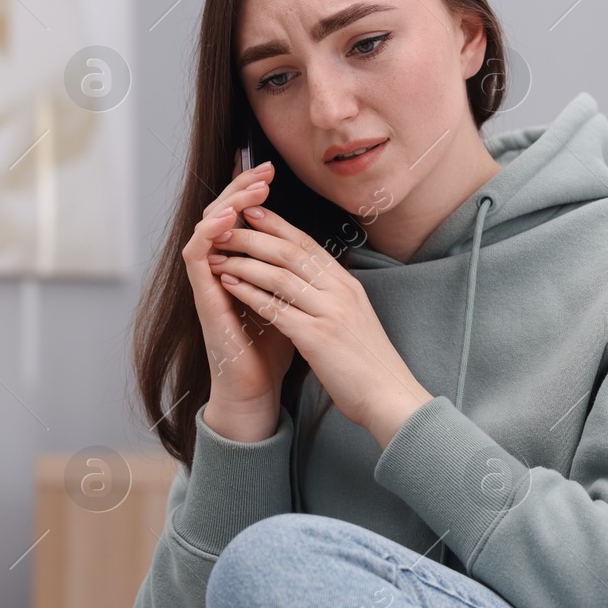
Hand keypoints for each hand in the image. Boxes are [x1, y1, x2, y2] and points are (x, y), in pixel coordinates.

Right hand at [181, 159, 295, 441]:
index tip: (273, 170)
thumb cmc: (273, 346)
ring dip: (227, 204)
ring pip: (206, 228)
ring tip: (249, 188)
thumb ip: (293, 269)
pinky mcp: (203, 297)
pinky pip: (196, 256)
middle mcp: (221, 267)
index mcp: (242, 264)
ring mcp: (209, 281)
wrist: (258, 387)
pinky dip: (209, 234)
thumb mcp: (291, 296)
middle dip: (241, 188)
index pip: (243, 216)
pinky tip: (228, 219)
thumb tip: (315, 243)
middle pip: (223, 214)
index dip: (253, 191)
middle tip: (263, 169)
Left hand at [206, 198, 433, 449]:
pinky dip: (248, 292)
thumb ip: (335, 297)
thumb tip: (313, 280)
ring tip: (217, 256)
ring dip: (243, 262)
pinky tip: (228, 286)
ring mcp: (329, 312)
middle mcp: (340, 291)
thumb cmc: (369, 364)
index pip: (308, 244)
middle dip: (253, 236)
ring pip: (279, 275)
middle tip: (224, 227)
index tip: (253, 211)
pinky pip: (275, 307)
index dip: (278, 224)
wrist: (390, 397)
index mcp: (348, 285)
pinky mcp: (316, 337)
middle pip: (289, 251)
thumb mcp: (355, 318)